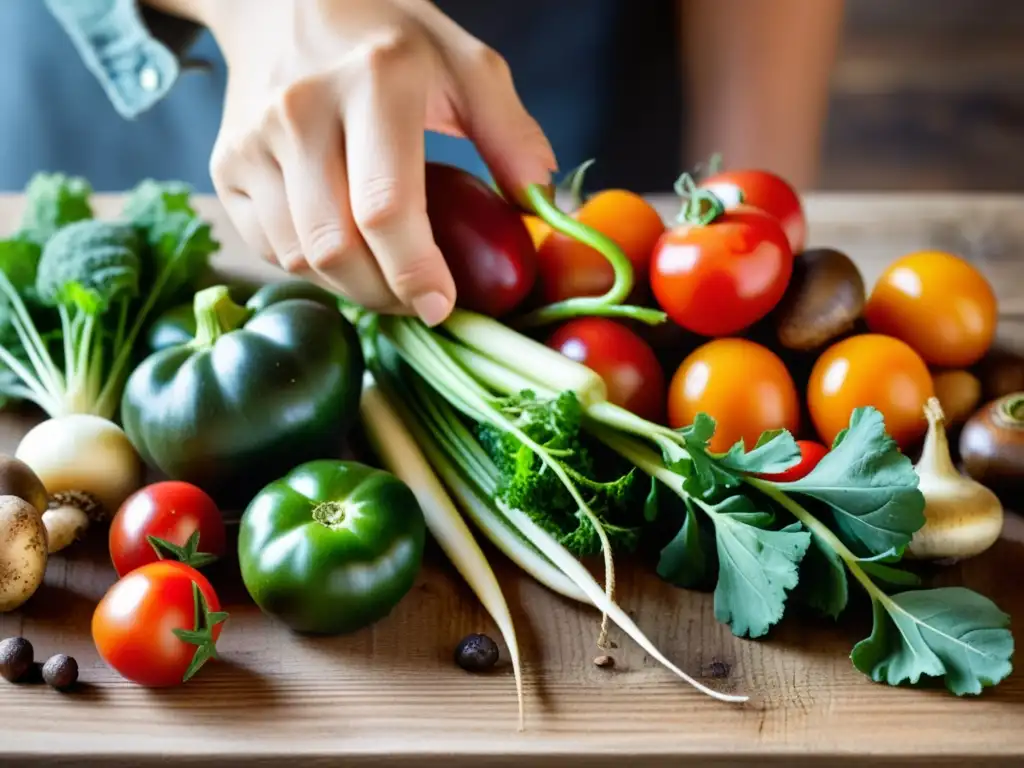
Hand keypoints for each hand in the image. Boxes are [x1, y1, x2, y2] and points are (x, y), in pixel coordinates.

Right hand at [171, 0, 555, 323]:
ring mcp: (253, 140)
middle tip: (421, 302)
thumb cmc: (386, 37)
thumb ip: (510, 131)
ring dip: (351, 287)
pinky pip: (269, 248)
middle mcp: (301, 109)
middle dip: (386, 295)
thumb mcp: (464, 62)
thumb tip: (541, 204)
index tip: (443, 305)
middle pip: (337, 247)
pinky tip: (347, 250)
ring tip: (389, 278)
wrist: (282, 2)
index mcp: (374, 80)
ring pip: (298, 258)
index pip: (386, 206)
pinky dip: (313, 269)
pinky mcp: (225, 166)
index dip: (416, 272)